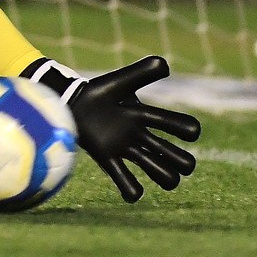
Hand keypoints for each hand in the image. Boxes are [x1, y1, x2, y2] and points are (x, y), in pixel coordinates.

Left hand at [67, 56, 200, 202]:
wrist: (70, 102)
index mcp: (146, 117)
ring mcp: (126, 149)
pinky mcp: (108, 159)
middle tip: (174, 160)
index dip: (187, 130)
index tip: (187, 132)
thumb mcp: (121, 82)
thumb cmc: (98, 93)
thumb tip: (166, 64)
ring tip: (160, 174)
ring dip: (165, 177)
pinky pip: (125, 180)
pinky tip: (134, 191)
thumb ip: (141, 73)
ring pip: (159, 172)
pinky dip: (133, 190)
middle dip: (182, 162)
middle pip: (176, 158)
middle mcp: (141, 137)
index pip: (178, 126)